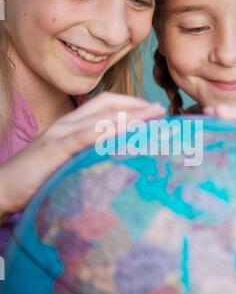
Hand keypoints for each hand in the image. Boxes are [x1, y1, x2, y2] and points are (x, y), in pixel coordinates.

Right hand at [0, 92, 165, 215]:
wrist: (2, 189)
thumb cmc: (35, 180)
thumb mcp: (66, 165)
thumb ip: (87, 159)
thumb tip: (115, 164)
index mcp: (69, 126)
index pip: (104, 106)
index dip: (129, 105)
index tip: (152, 113)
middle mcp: (66, 123)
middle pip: (106, 104)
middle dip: (136, 104)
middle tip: (161, 111)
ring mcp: (60, 133)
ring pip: (101, 116)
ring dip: (131, 114)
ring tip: (155, 116)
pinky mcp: (56, 147)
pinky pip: (88, 135)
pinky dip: (111, 130)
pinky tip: (131, 131)